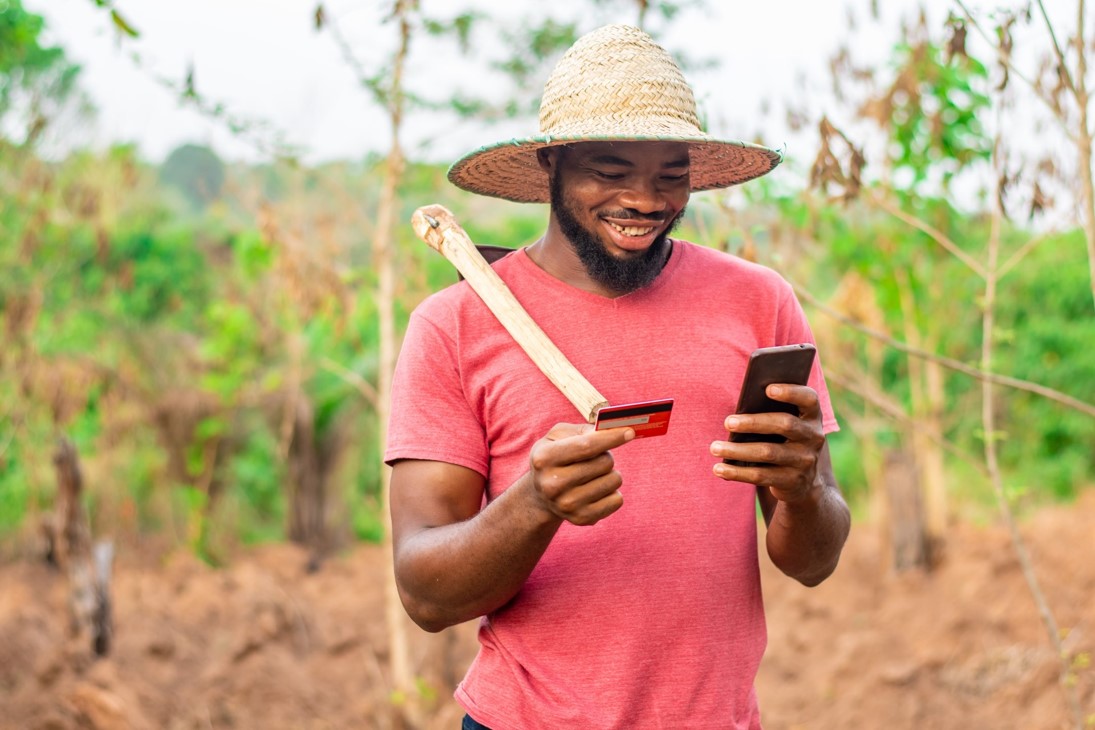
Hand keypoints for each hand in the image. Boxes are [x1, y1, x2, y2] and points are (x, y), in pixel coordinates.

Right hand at [527, 423, 633, 525]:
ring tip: (595, 475)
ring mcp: (567, 505)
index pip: (586, 446)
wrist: (541, 495)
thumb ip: (584, 430)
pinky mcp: (582, 518)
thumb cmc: (555, 457)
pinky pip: (617, 500)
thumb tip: (612, 431)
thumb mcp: (557, 437)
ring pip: (614, 480)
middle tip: (596, 458)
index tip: (630, 432)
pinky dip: (612, 491)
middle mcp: (552, 484)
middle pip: (604, 463)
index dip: (611, 438)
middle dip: (607, 455)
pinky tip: (597, 490)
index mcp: (544, 458)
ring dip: (610, 473)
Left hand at [709, 384, 824, 504]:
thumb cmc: (783, 441)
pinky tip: (719, 468)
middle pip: (785, 424)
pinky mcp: (793, 481)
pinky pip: (761, 476)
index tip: (768, 389)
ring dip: (738, 450)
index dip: (791, 392)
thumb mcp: (785, 426)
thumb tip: (736, 410)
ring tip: (714, 447)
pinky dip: (737, 472)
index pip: (809, 399)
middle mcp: (813, 437)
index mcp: (811, 417)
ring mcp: (805, 461)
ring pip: (768, 452)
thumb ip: (770, 412)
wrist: (803, 482)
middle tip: (727, 422)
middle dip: (753, 422)